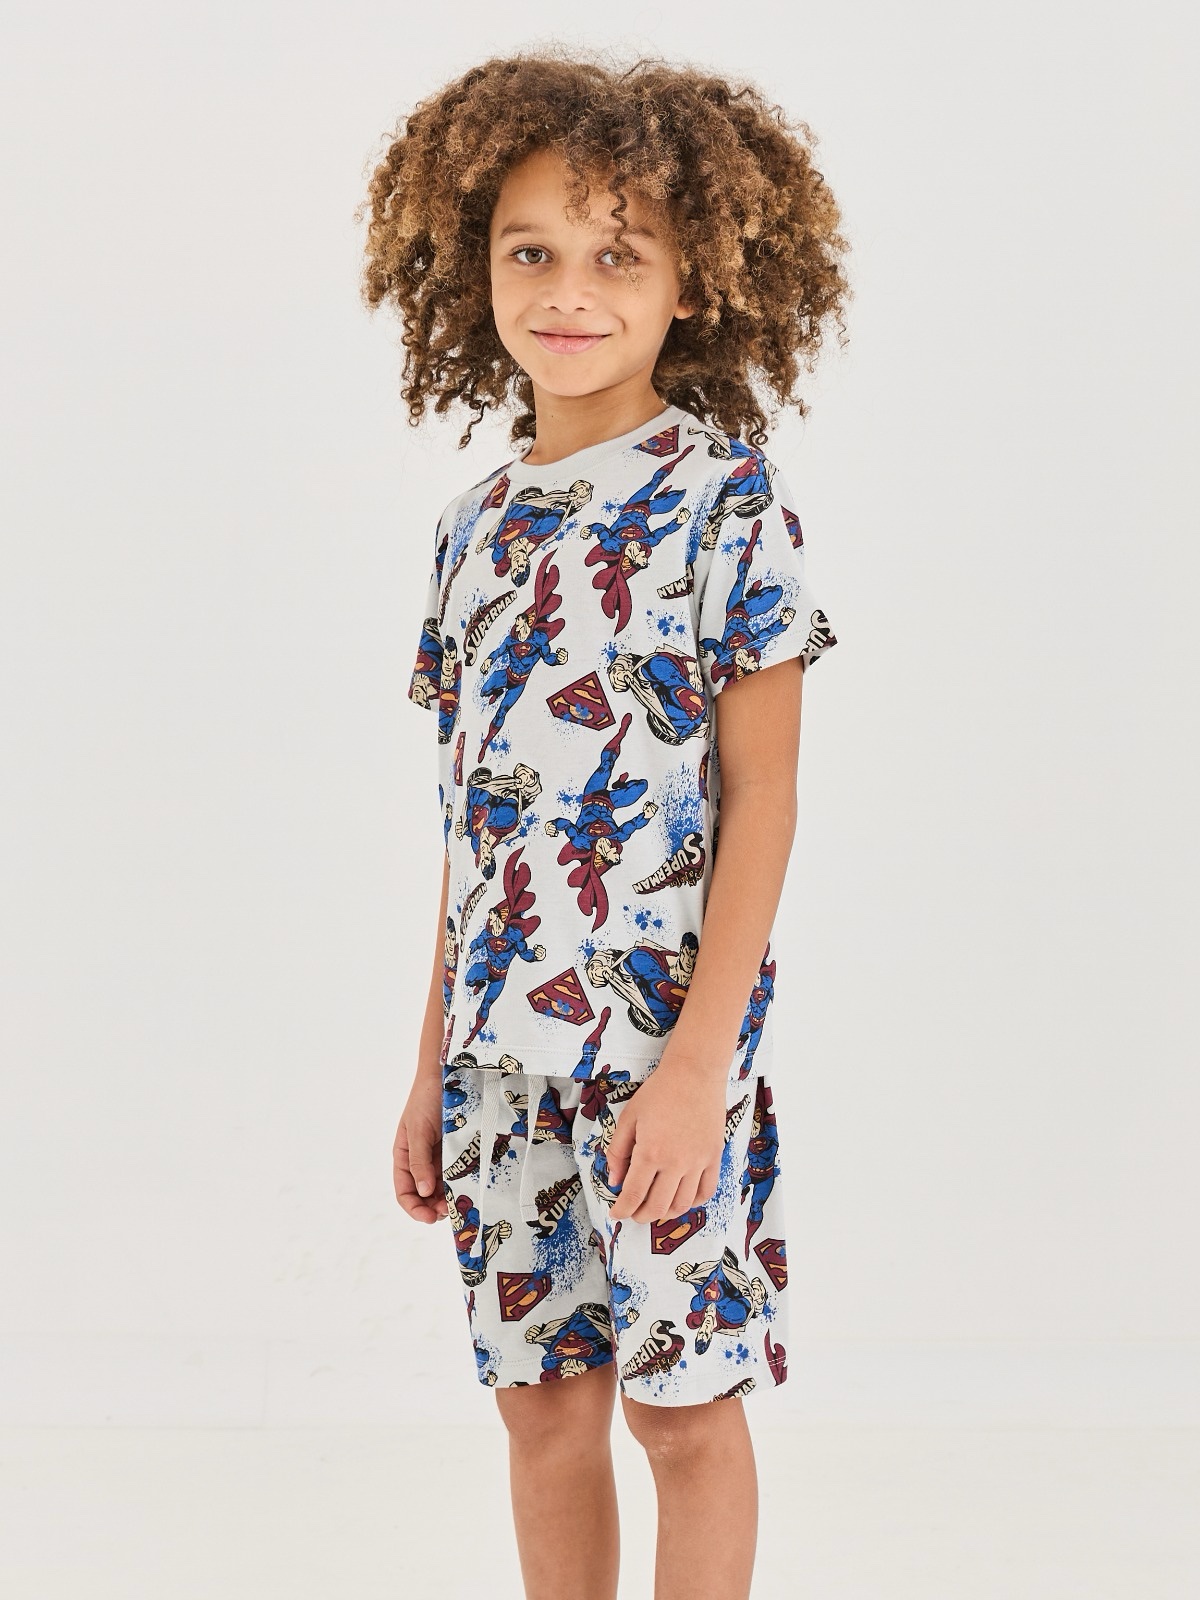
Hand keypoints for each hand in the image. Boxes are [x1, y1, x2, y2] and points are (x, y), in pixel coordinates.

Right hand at [393, 1067, 447, 1223]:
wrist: (446, 1075)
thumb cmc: (426, 1100)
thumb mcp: (418, 1131)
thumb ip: (419, 1161)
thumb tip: (424, 1192)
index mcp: (404, 1157)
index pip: (404, 1191)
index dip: (415, 1208)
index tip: (430, 1218)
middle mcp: (422, 1161)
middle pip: (425, 1195)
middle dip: (434, 1207)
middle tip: (450, 1212)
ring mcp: (440, 1156)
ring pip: (443, 1187)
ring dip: (449, 1199)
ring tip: (460, 1203)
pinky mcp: (457, 1150)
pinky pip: (458, 1172)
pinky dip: (462, 1183)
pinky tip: (470, 1187)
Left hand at [606, 1058, 726, 1223]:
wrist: (695, 1074)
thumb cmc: (660, 1091)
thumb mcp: (629, 1118)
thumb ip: (617, 1151)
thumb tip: (614, 1180)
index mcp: (650, 1153)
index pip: (633, 1195)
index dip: (622, 1210)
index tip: (617, 1214)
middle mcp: (675, 1163)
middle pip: (657, 1207)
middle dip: (641, 1216)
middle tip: (633, 1213)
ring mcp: (697, 1162)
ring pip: (682, 1205)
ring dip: (665, 1213)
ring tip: (655, 1208)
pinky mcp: (713, 1158)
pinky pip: (706, 1192)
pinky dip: (693, 1203)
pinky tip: (681, 1199)